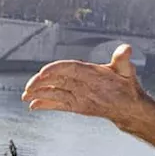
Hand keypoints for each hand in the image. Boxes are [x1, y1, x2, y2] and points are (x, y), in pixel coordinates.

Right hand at [21, 44, 149, 128]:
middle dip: (40, 82)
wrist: (128, 103)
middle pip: (55, 79)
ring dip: (39, 93)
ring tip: (25, 97)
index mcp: (87, 70)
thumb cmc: (126, 84)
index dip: (55, 69)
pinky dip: (45, 105)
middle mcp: (78, 80)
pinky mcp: (74, 104)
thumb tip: (127, 48)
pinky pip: (58, 104)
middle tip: (28, 88)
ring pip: (53, 91)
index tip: (43, 72)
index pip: (68, 67)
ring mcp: (75, 92)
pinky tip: (33, 107)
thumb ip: (122, 60)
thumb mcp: (125, 71)